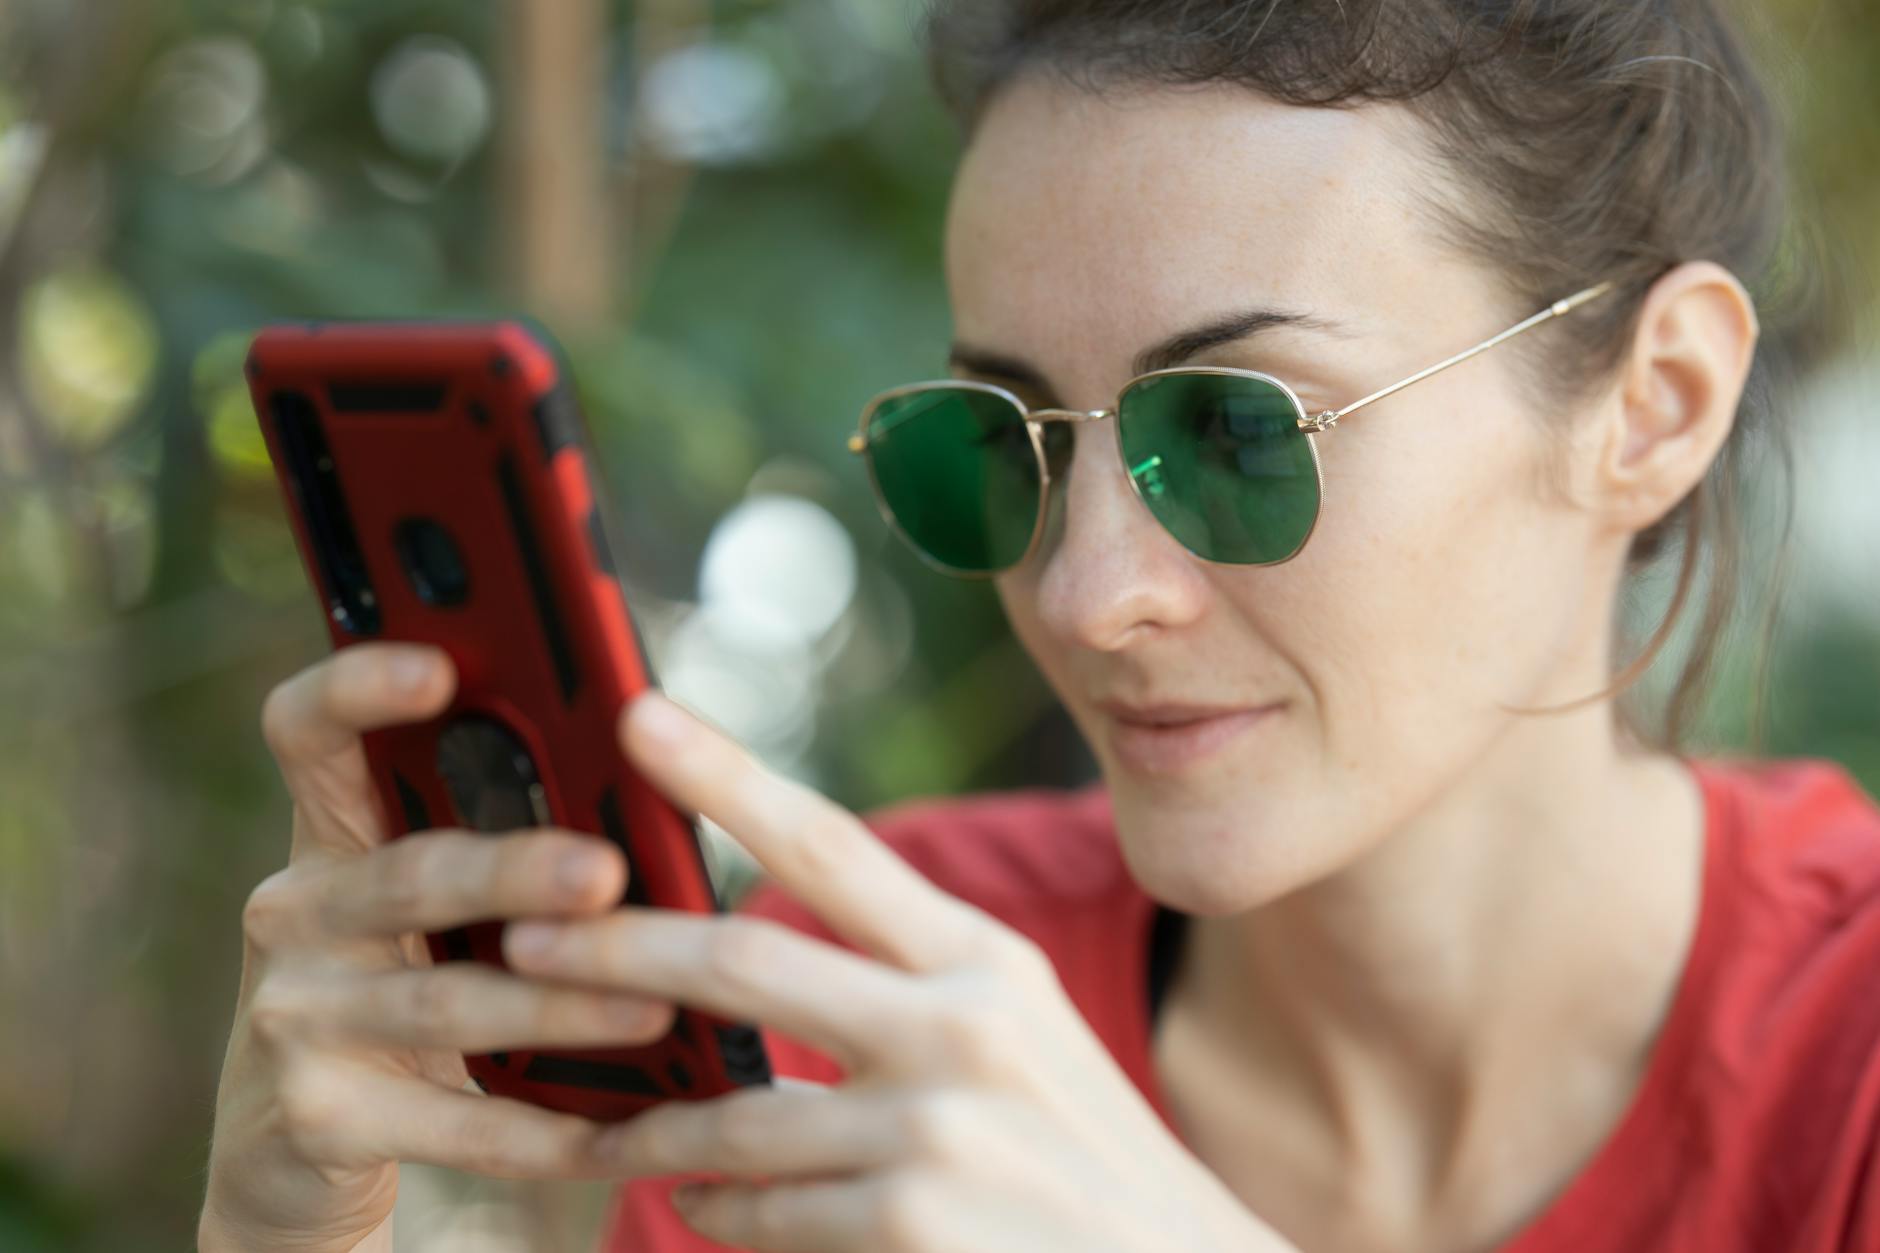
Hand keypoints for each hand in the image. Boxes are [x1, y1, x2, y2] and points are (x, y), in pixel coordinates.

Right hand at [199, 645, 674, 1252]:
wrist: (303, 1146)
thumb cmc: (414, 975)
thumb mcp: (438, 901)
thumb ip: (508, 832)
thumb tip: (662, 785)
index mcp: (334, 830)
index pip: (309, 731)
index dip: (358, 689)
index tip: (437, 664)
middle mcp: (295, 910)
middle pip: (408, 873)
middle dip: (515, 871)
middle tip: (605, 873)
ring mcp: (294, 1016)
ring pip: (442, 1002)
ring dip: (558, 1006)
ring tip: (655, 1007)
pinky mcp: (316, 1120)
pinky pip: (450, 1124)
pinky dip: (544, 1131)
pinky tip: (626, 1131)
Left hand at [499, 691, 1298, 1252]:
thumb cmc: (1076, 1151)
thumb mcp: (1015, 1031)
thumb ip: (901, 980)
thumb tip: (744, 952)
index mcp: (981, 958)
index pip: (831, 843)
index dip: (724, 773)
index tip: (636, 716)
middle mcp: (961, 1024)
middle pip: (744, 961)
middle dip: (615, 951)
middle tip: (522, 940)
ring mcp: (937, 1128)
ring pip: (732, 1114)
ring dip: (648, 1127)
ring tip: (598, 1130)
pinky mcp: (912, 1224)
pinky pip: (761, 1211)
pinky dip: (716, 1211)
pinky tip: (699, 1206)